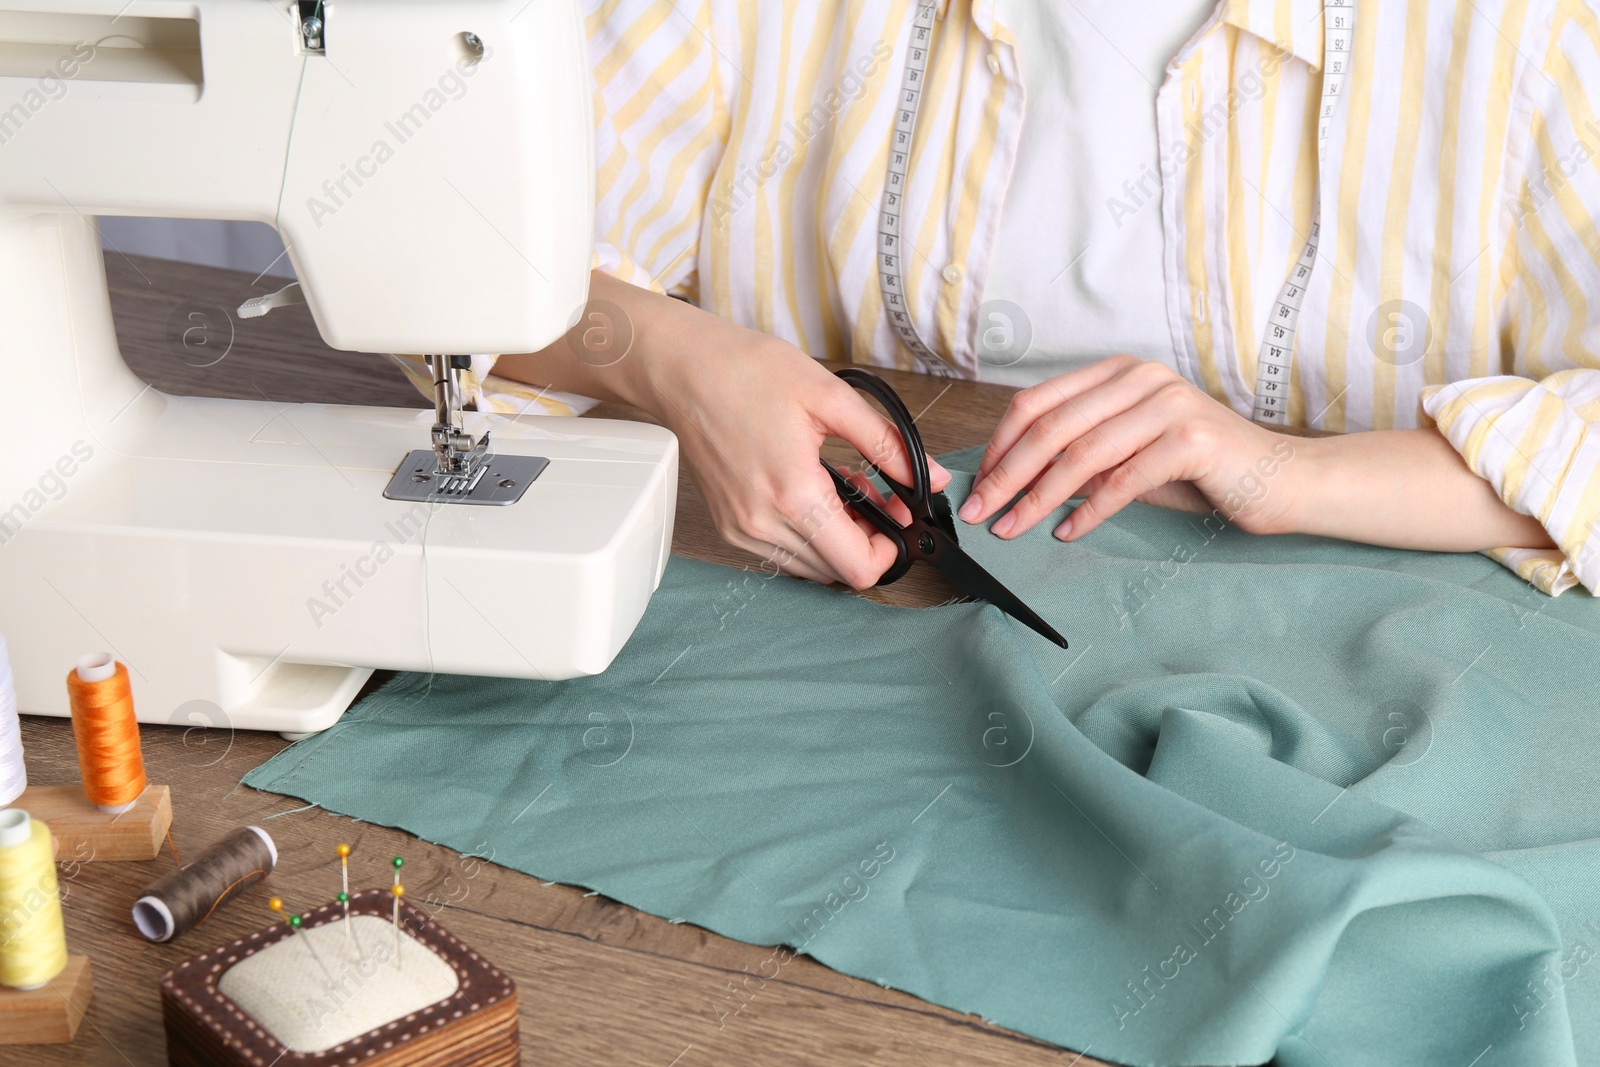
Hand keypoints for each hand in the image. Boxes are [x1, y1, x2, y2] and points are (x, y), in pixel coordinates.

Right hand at [646, 319, 950, 587]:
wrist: (683, 370)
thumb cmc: (745, 373)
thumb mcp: (830, 398)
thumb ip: (887, 444)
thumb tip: (928, 478)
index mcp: (793, 494)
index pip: (857, 567)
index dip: (891, 550)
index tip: (899, 517)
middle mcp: (762, 523)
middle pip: (837, 573)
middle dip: (868, 541)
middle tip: (878, 496)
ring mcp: (741, 529)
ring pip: (810, 568)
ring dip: (837, 539)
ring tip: (844, 489)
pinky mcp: (729, 526)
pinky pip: (782, 554)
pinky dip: (808, 534)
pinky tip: (813, 493)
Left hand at [958, 355, 1298, 540]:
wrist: (1280, 479)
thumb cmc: (1201, 471)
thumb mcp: (1129, 458)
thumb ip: (1080, 460)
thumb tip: (1014, 482)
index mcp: (1119, 373)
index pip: (1037, 402)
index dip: (1000, 445)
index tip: (979, 483)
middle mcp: (1141, 379)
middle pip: (1051, 427)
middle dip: (1007, 475)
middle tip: (980, 511)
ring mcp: (1168, 405)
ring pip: (1081, 453)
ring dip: (1037, 497)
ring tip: (1011, 528)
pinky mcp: (1191, 441)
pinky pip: (1123, 480)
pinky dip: (1088, 511)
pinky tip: (1066, 532)